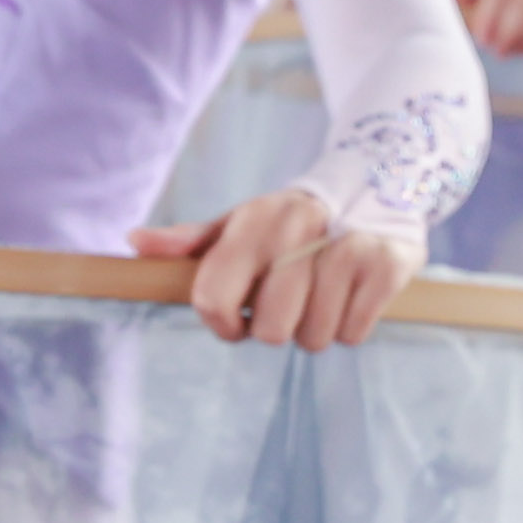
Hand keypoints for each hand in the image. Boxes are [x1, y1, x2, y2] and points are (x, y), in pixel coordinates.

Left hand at [128, 186, 405, 348]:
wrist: (371, 187)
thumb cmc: (287, 225)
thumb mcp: (236, 225)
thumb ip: (188, 241)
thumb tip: (135, 242)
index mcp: (252, 223)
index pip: (214, 297)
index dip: (221, 324)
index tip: (234, 324)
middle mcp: (297, 229)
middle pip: (272, 328)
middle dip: (276, 328)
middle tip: (286, 306)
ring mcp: (346, 246)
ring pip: (315, 335)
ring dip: (316, 328)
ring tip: (321, 296)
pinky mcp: (387, 264)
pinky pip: (354, 332)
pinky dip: (350, 326)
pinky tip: (349, 297)